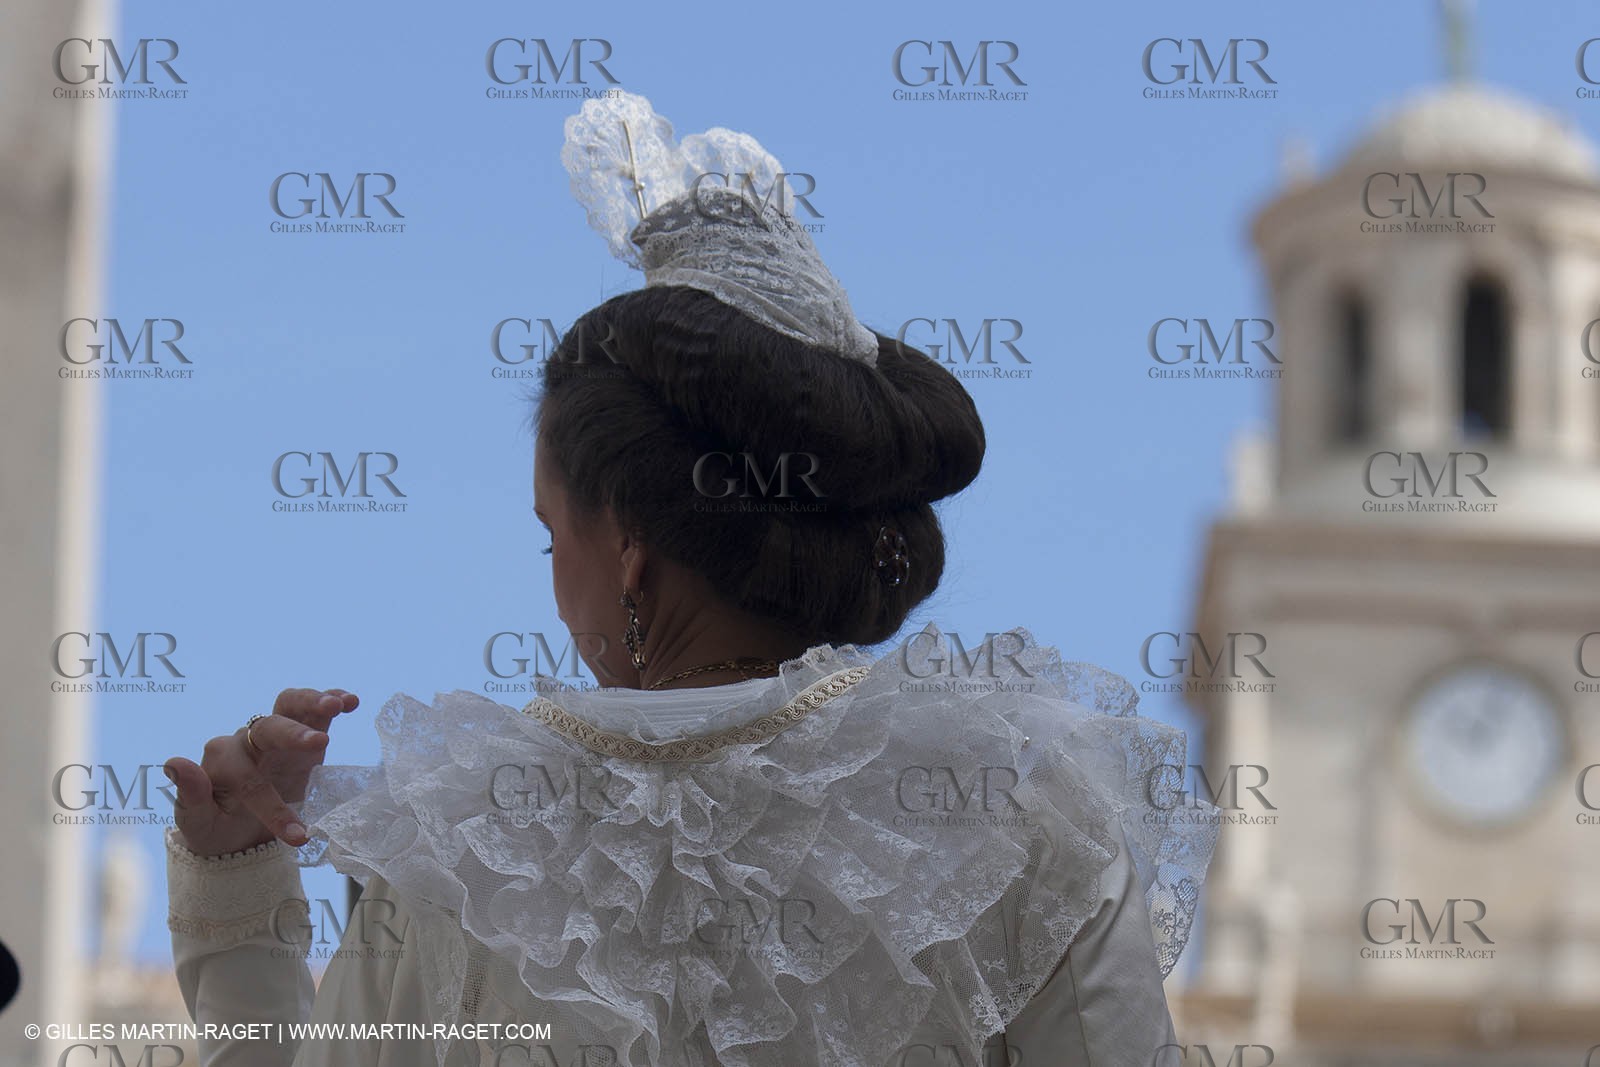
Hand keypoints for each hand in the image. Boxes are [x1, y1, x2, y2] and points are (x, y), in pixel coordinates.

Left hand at [164, 688, 358, 856]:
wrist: (236, 834)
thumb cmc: (215, 829)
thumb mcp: (197, 822)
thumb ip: (189, 794)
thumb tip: (172, 762)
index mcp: (220, 760)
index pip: (248, 778)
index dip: (272, 807)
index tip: (297, 835)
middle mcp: (247, 740)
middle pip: (268, 727)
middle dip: (293, 734)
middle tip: (321, 745)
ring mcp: (275, 736)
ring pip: (290, 706)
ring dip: (313, 703)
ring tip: (337, 705)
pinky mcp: (302, 737)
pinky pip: (315, 713)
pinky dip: (331, 701)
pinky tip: (349, 701)